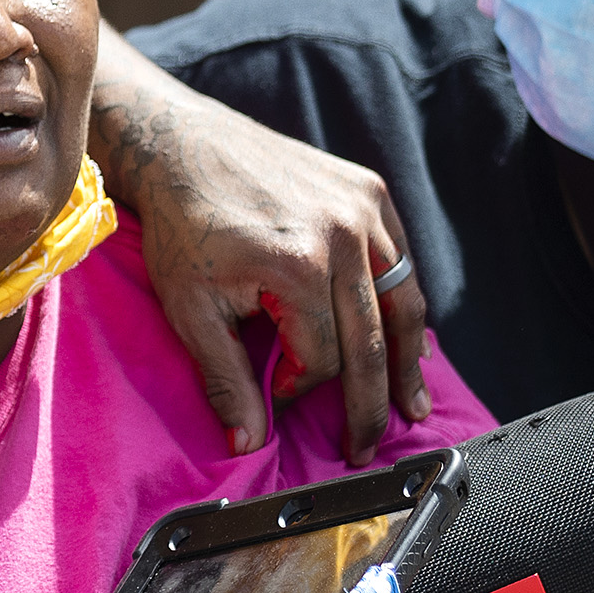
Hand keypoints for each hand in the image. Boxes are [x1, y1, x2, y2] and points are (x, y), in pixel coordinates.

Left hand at [88, 39, 432, 458]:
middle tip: (368, 446)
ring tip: (412, 404)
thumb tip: (246, 444)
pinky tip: (403, 338)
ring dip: (408, 358)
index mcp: (299, 265)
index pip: (325, 356)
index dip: (302, 386)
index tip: (278, 392)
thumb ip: (225, 379)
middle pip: (373, 338)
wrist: (182, 147)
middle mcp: (343, 234)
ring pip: (403, 299)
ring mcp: (363, 207)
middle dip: (372, 402)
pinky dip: (403, 301)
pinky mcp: (368, 189)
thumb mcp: (190, 310)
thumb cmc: (181, 227)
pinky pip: (400, 259)